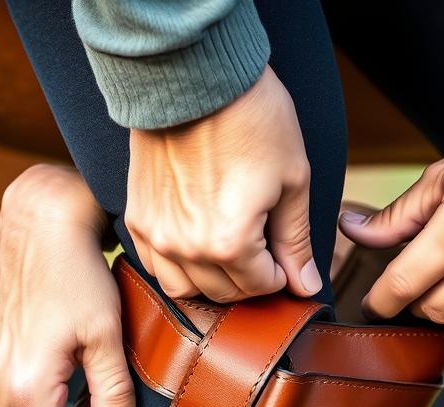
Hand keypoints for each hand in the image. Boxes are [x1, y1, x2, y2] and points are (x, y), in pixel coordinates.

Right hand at [126, 66, 321, 302]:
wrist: (193, 75)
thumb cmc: (251, 119)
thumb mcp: (291, 180)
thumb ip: (296, 241)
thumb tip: (306, 286)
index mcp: (229, 243)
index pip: (260, 287)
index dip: (281, 273)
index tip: (284, 252)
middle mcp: (187, 249)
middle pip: (225, 294)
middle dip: (251, 278)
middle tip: (262, 248)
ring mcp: (156, 236)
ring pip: (186, 290)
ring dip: (213, 280)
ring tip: (229, 249)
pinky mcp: (137, 219)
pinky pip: (156, 267)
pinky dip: (178, 267)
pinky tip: (196, 244)